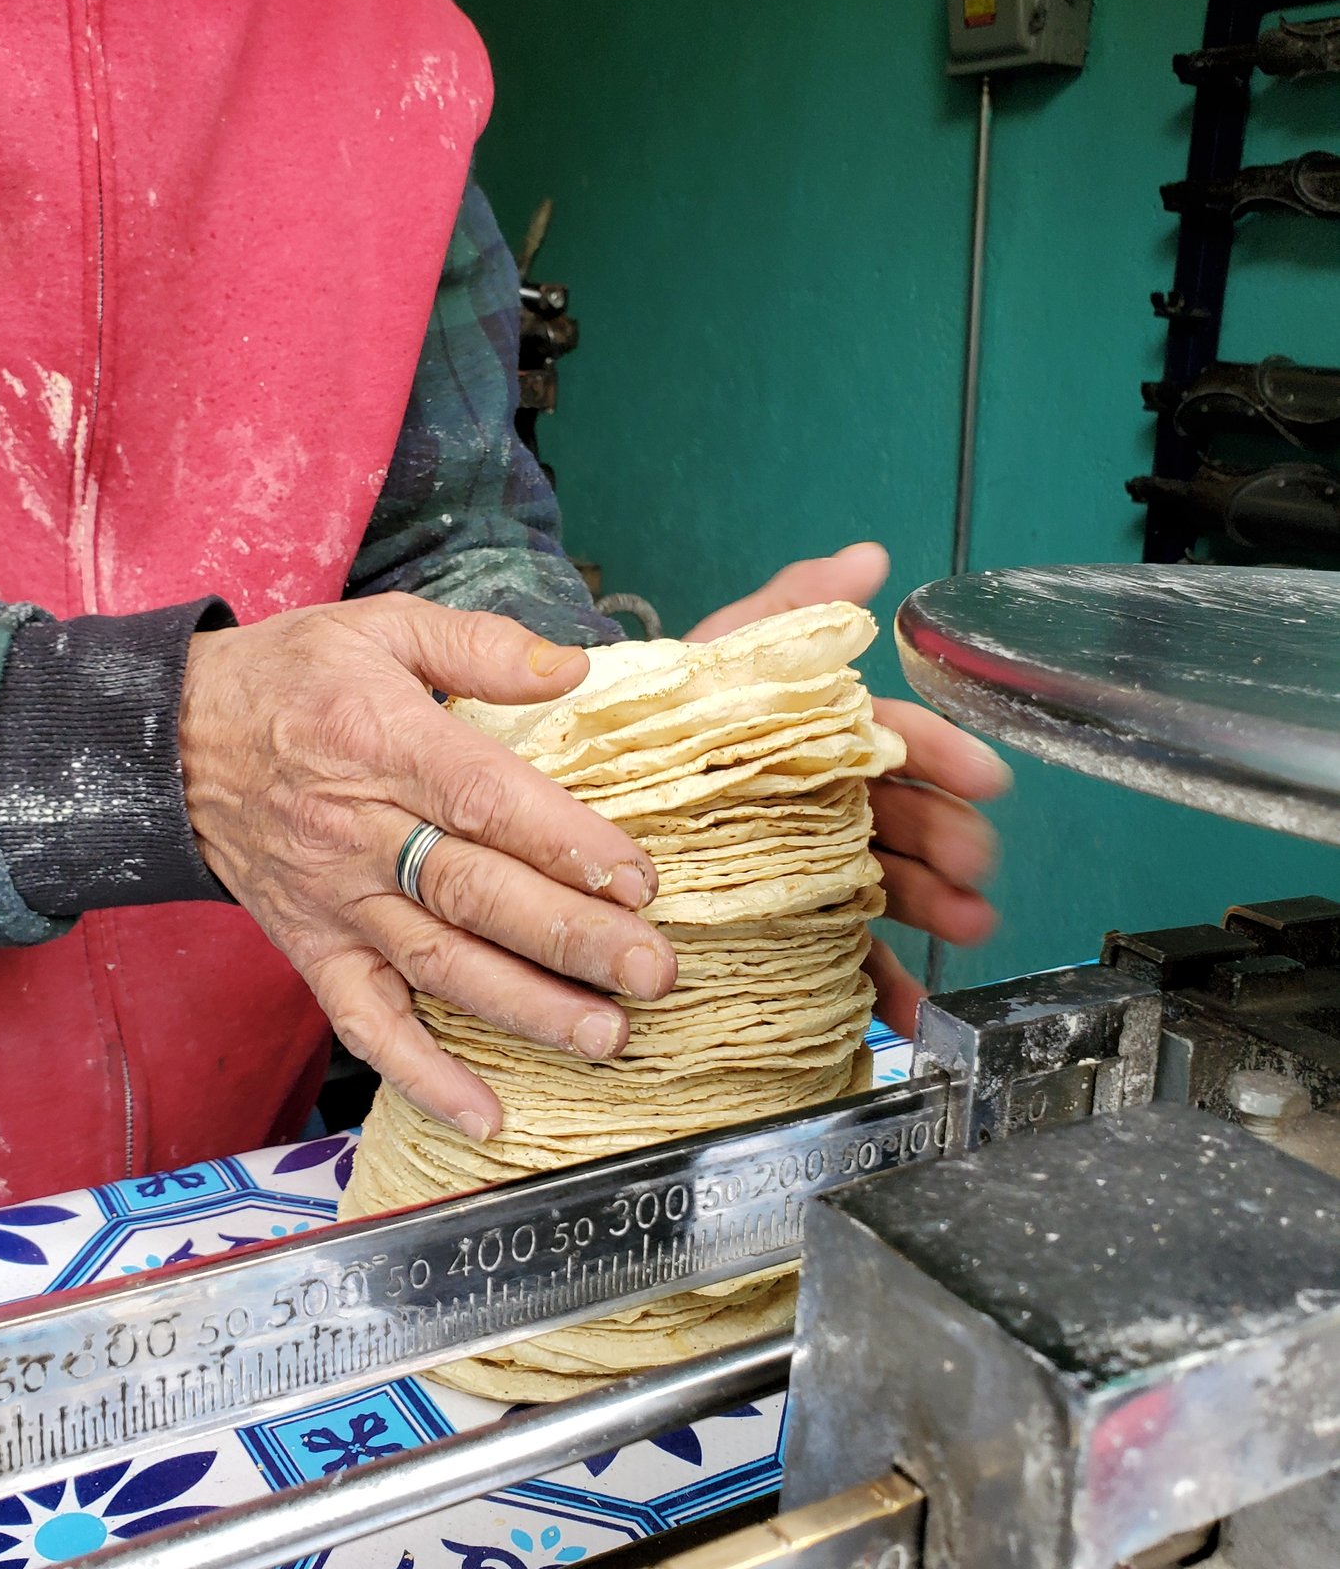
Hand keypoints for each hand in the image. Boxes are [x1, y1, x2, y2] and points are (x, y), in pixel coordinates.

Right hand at [180, 596, 675, 1140]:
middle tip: (652, 970)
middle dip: (570, 938)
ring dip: (524, 1008)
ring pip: (436, 965)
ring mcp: (335, 902)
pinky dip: (422, 1076)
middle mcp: (359, 831)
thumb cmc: (290, 680)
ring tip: (606, 1037)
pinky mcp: (312, 951)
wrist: (170, 742)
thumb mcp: (378, 625)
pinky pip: (366, 1023)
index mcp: (382, 741)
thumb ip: (479, 644)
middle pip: (474, 893)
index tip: (638, 879)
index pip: (485, 799)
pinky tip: (487, 1114)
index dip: (564, 842)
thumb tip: (573, 667)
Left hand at [685, 542, 1009, 1037]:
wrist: (582, 788)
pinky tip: (902, 1010)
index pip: (895, 740)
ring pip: (885, 882)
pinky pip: (835, 954)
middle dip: (948, 836)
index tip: (986, 776)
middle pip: (901, 816)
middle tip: (975, 860)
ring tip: (967, 925)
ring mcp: (807, 865)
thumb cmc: (655, 715)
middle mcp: (822, 800)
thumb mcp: (719, 654)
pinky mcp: (783, 923)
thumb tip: (868, 558)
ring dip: (936, 905)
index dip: (943, 753)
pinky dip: (877, 982)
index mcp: (816, 736)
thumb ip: (789, 608)